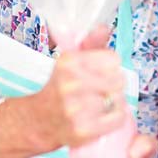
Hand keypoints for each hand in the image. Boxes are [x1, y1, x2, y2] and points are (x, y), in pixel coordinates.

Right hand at [36, 25, 126, 148]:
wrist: (39, 121)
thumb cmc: (60, 89)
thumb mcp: (71, 62)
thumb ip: (91, 44)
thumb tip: (105, 27)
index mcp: (69, 63)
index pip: (113, 60)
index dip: (110, 68)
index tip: (99, 74)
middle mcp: (70, 83)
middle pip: (119, 80)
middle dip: (113, 86)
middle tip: (99, 92)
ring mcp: (76, 108)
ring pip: (119, 99)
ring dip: (113, 103)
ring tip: (98, 105)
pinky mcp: (83, 129)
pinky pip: (118, 118)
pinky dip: (115, 118)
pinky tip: (102, 118)